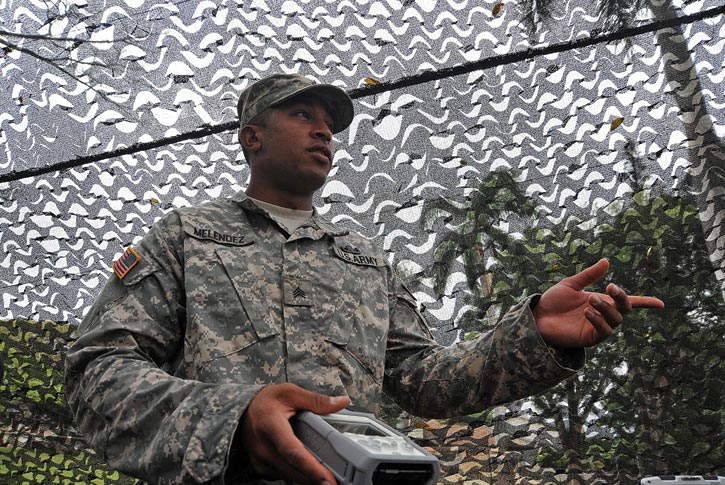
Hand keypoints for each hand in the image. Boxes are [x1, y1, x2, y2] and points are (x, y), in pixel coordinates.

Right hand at [240, 383, 349, 483]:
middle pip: (293, 470)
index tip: (327, 479)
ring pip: (289, 476)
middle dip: (315, 478)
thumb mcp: (291, 392)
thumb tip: (341, 402)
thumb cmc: (266, 400)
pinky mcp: (261, 467)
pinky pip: (283, 475)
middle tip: (335, 481)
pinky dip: (297, 474)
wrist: (244, 410)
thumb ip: (316, 400)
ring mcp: (260, 460)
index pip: (293, 452)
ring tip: (325, 474)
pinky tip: (308, 468)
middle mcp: (263, 447)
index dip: (312, 468)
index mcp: (271, 426)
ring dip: (307, 478)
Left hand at [533, 258, 663, 347]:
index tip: (661, 304)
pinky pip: (603, 332)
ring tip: (590, 300)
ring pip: (615, 320)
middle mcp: (603, 315)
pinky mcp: (590, 338)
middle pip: (625, 309)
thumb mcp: (571, 285)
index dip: (645, 303)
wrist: (537, 316)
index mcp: (602, 301)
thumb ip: (589, 275)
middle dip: (622, 298)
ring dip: (606, 308)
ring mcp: (598, 327)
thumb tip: (607, 261)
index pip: (628, 303)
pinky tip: (587, 312)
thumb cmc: (553, 301)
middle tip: (610, 287)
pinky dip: (598, 320)